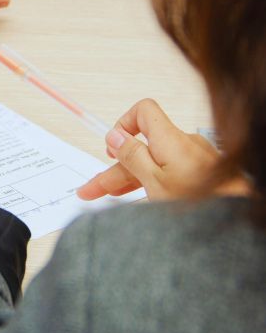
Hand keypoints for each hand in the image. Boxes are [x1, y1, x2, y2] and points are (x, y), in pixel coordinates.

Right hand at [77, 99, 220, 200]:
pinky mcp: (201, 174)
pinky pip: (169, 171)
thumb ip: (132, 156)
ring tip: (109, 197)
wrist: (238, 221)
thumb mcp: (154, 182)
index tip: (111, 149)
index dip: (124, 125)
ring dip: (129, 178)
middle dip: (115, 168)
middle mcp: (183, 144)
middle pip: (142, 147)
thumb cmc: (202, 204)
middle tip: (93, 189)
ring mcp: (194, 160)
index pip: (143, 111)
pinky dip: (151, 182)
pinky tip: (140, 197)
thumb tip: (114, 136)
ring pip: (154, 163)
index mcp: (170, 139)